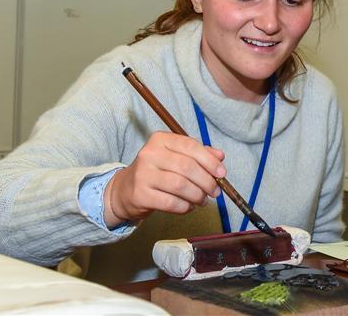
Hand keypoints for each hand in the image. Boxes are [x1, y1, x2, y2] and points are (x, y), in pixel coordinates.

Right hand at [103, 131, 224, 226]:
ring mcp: (143, 174)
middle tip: (215, 192)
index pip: (190, 146)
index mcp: (160, 139)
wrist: (125, 190)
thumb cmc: (156, 172)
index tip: (222, 173)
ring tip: (202, 200)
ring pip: (180, 186)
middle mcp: (149, 153)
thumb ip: (198, 154)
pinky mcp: (140, 194)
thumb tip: (220, 156)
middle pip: (187, 167)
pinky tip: (188, 206)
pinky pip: (171, 203)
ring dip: (197, 195)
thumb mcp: (175, 157)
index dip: (209, 160)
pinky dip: (185, 207)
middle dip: (206, 181)